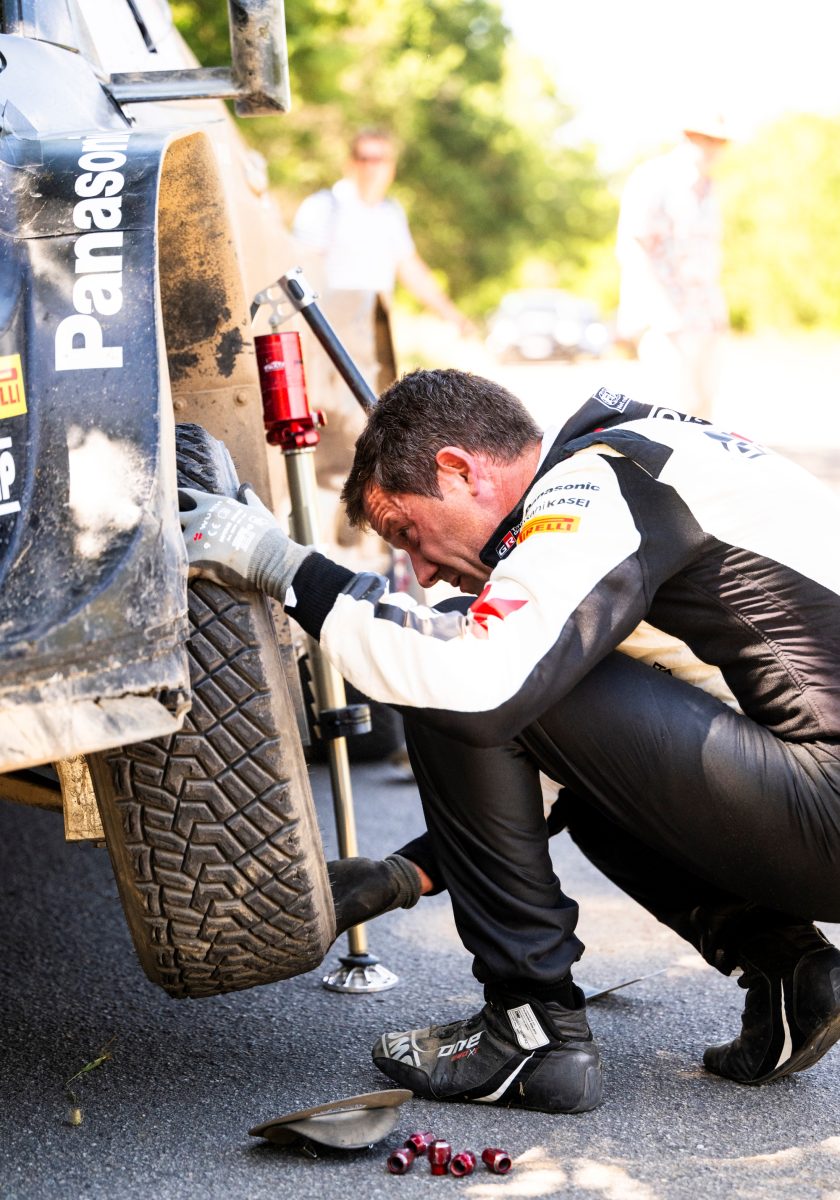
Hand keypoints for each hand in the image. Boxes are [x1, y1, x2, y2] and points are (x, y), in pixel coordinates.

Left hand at [178, 484, 309, 599]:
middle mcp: (201, 516)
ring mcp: (196, 536)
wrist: (274, 559)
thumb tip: (246, 487)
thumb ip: (248, 499)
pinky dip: (173, 569)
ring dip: (168, 549)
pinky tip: (173, 575)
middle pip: (170, 516)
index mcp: (214, 504)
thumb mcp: (259, 511)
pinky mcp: (195, 558)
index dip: (177, 501)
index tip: (171, 506)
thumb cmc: (268, 536)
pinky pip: (175, 563)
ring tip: (164, 558)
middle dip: (168, 525)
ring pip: (168, 540)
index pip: (185, 495)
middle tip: (165, 536)